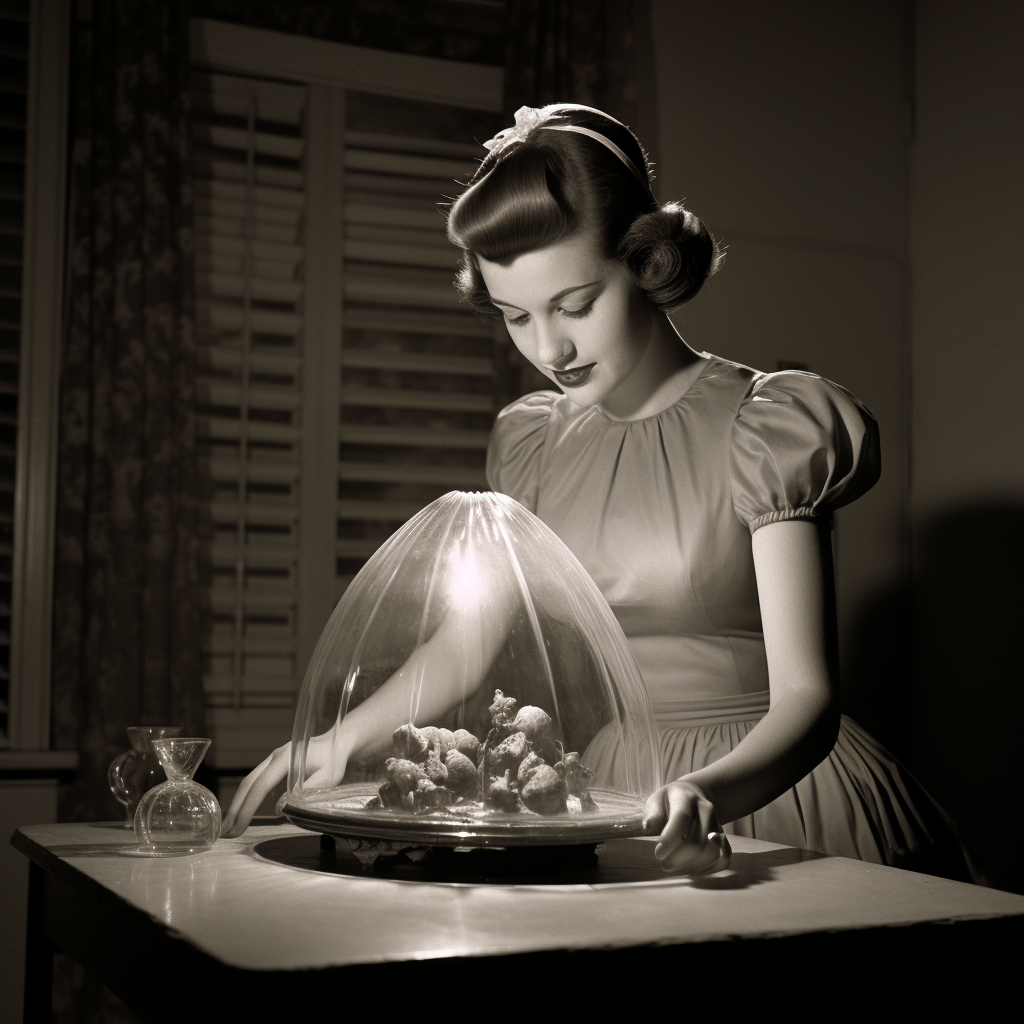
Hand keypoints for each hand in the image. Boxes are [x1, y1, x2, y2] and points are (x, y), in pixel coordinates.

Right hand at [221, 726, 350, 837]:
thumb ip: (305, 792)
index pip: (260, 785)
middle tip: (224, 832)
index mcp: (285, 759)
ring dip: (238, 804)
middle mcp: (274, 757)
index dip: (247, 808)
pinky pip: (256, 780)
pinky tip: (243, 812)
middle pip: (248, 783)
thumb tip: (280, 808)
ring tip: (229, 826)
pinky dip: (247, 797)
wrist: (338, 741)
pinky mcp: (275, 763)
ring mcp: (272, 759)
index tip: (237, 827)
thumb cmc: (334, 760)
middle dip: (234, 809)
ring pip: (249, 781)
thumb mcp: (327, 778)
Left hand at [643, 779, 730, 874]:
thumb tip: (648, 826)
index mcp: (686, 797)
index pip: (682, 819)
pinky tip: (693, 870)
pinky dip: (710, 869)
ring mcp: (718, 824)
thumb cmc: (668, 802)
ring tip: (678, 868)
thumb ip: (653, 813)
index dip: (670, 839)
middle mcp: (705, 810)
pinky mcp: (724, 838)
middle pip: (698, 840)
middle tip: (665, 865)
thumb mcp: (656, 801)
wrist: (692, 796)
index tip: (658, 854)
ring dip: (694, 865)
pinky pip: (724, 857)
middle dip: (680, 858)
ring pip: (712, 852)